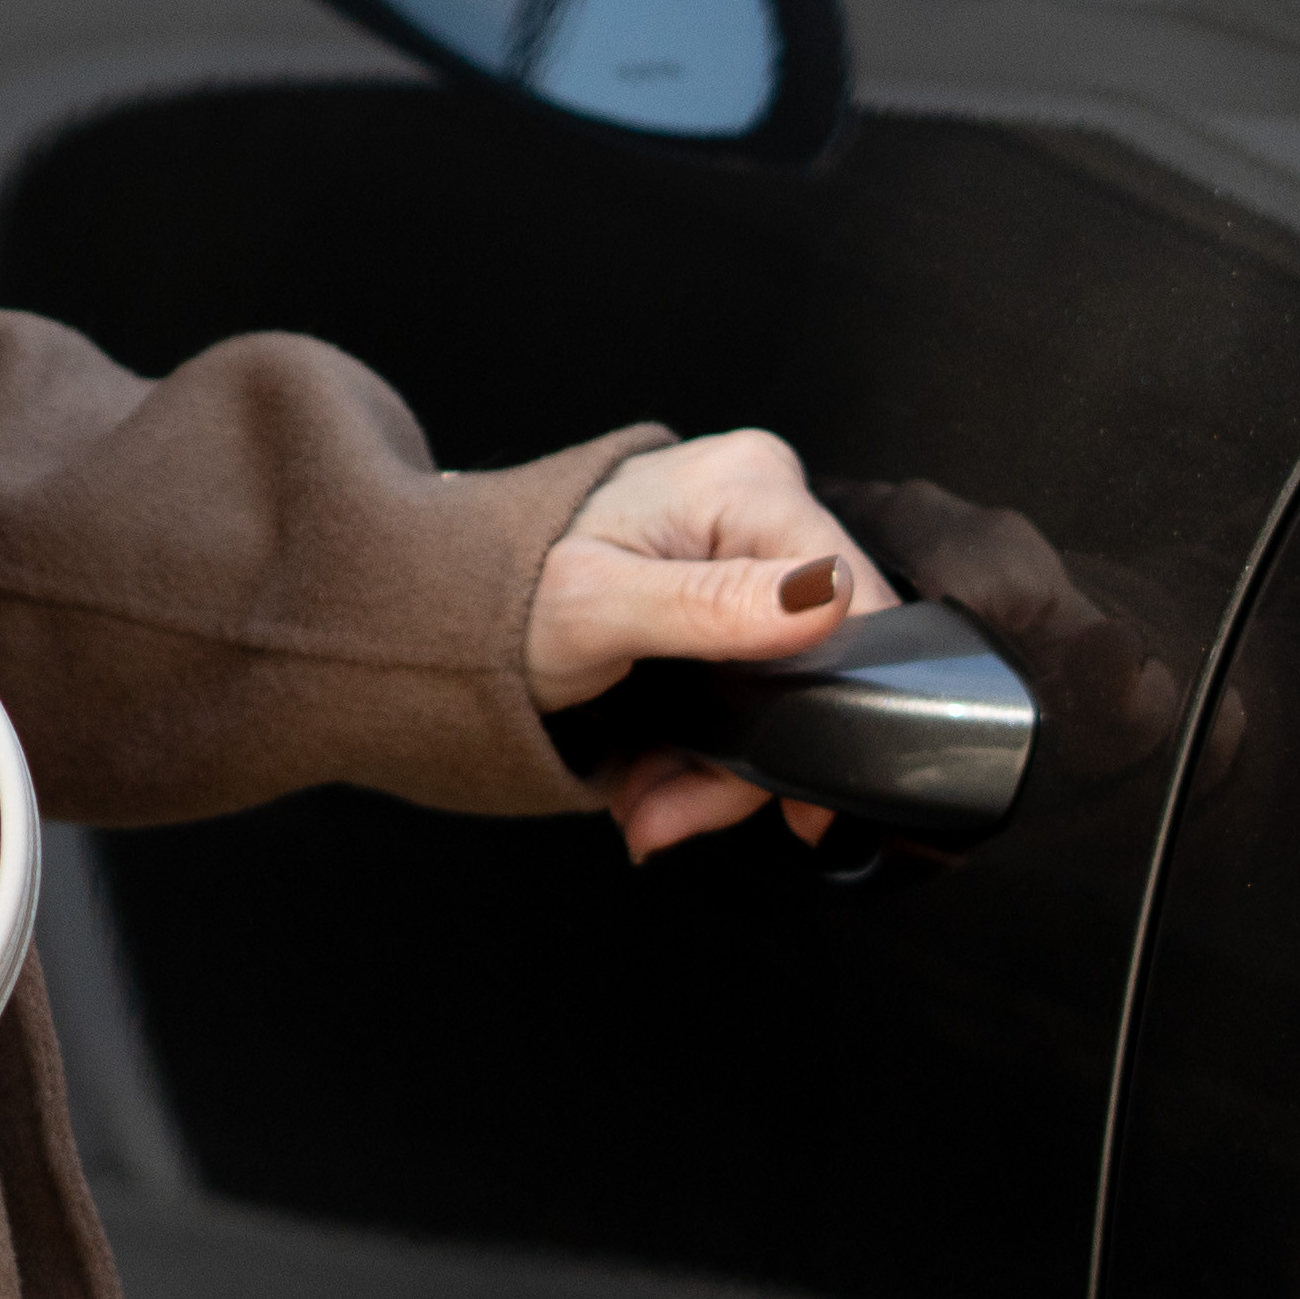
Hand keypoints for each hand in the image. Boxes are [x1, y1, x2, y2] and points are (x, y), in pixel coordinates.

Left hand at [526, 426, 885, 860]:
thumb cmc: (504, 592)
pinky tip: (655, 782)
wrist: (444, 605)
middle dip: (748, 760)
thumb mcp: (599, 605)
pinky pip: (750, 693)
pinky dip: (706, 754)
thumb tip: (824, 598)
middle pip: (821, 663)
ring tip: (648, 804)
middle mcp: (763, 506)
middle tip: (670, 813)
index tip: (789, 798)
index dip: (834, 710)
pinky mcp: (729, 603)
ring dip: (719, 773)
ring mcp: (747, 556)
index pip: (855, 607)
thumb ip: (711, 607)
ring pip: (786, 694)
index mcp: (750, 485)